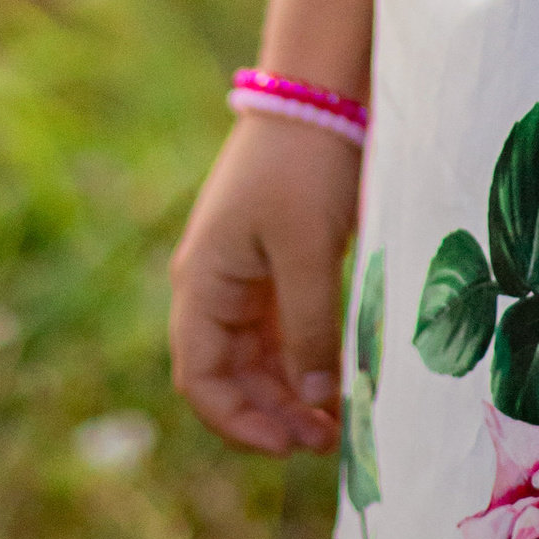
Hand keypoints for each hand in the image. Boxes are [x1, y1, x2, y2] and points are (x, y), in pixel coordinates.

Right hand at [169, 112, 360, 452]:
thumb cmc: (305, 168)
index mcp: (203, 281)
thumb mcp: (309, 252)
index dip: (238, 423)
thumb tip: (317, 403)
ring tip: (337, 419)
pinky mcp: (274, 260)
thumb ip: (310, 331)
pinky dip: (303, 356)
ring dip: (290, 392)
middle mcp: (215, 283)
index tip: (287, 446)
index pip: (200, 378)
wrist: (319, 92)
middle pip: (230, 374)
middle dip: (272, 414)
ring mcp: (244, 272)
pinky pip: (280, 328)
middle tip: (327, 441)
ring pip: (257, 356)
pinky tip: (337, 375)